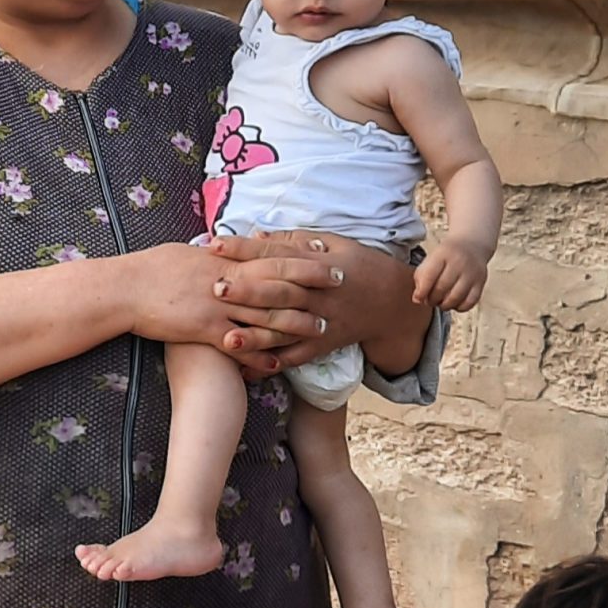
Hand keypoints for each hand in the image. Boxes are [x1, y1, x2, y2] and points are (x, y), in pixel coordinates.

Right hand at [124, 241, 338, 373]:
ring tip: (322, 329)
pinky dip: (262, 354)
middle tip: (339, 284)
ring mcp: (217, 306)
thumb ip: (211, 254)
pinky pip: (240, 345)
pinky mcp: (205, 330)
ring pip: (266, 314)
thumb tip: (224, 246)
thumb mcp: (185, 253)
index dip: (300, 255)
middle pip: (277, 281)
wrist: (124, 290)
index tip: (325, 254)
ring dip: (296, 322)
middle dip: (311, 283)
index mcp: (222, 258)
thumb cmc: (149, 269)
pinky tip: (280, 362)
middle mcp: (225, 280)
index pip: (270, 253)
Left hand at [207, 231, 413, 372]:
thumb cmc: (357, 265)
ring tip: (225, 339)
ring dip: (256, 336)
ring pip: (286, 330)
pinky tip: (246, 370)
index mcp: (320, 265)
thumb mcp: (333, 243)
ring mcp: (321, 323)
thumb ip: (293, 240)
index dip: (246, 249)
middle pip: (281, 292)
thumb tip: (255, 236)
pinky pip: (295, 357)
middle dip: (248, 291)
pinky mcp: (322, 346)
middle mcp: (320, 295)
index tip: (215, 245)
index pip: (277, 255)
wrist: (392, 302)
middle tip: (216, 288)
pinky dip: (272, 365)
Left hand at [413, 236, 489, 310]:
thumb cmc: (446, 256)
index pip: (429, 275)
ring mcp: (472, 273)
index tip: (418, 298)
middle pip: (442, 288)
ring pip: (456, 297)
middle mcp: (459, 262)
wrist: (471, 244)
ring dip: (444, 305)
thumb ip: (421, 276)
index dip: (422, 291)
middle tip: (429, 301)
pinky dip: (459, 307)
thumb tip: (418, 299)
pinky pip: (469, 302)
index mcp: (443, 253)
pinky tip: (454, 304)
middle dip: (432, 299)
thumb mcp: (431, 259)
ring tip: (440, 303)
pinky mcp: (481, 282)